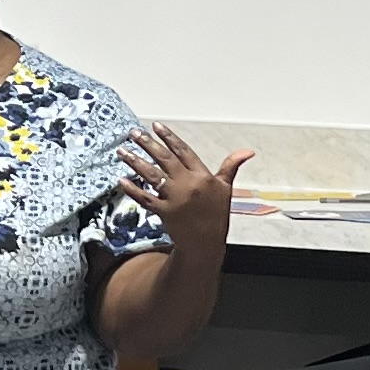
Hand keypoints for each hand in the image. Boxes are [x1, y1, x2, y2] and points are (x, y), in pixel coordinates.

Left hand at [118, 126, 251, 251]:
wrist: (207, 243)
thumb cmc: (216, 214)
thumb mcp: (226, 188)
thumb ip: (231, 166)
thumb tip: (248, 152)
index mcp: (203, 176)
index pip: (183, 151)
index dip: (169, 137)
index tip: (156, 126)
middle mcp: (188, 184)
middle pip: (165, 159)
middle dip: (147, 144)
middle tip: (133, 133)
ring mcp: (176, 198)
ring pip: (152, 175)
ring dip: (135, 162)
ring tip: (122, 151)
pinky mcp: (165, 212)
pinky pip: (145, 198)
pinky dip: (133, 189)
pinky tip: (121, 179)